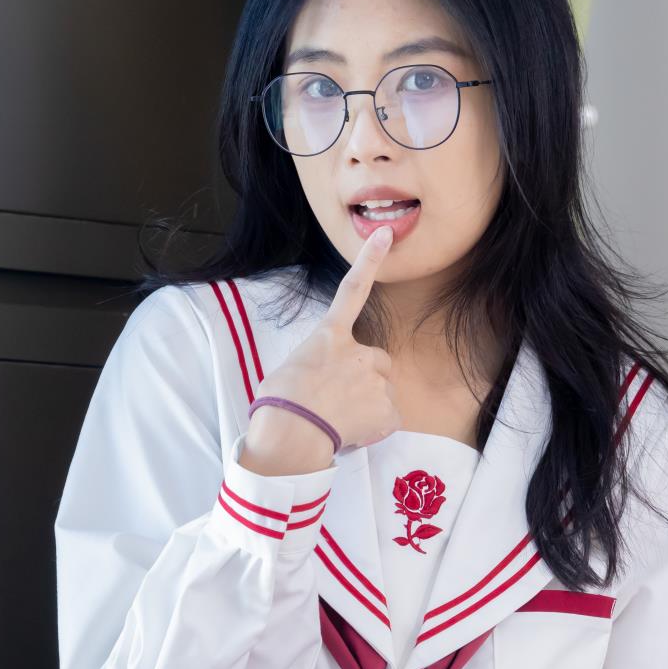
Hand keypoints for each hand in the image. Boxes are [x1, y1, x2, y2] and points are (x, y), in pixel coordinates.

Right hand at [241, 222, 399, 473]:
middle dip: (366, 379)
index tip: (384, 235)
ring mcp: (376, 380)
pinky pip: (388, 420)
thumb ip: (319, 366)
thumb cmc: (278, 404)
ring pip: (382, 392)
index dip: (369, 260)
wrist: (291, 433)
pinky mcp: (388, 409)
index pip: (352, 290)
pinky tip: (352, 433)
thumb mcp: (292, 370)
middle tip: (339, 400)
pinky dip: (375, 428)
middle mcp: (358, 352)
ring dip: (367, 405)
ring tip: (339, 420)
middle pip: (377, 362)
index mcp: (329, 337)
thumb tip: (324, 386)